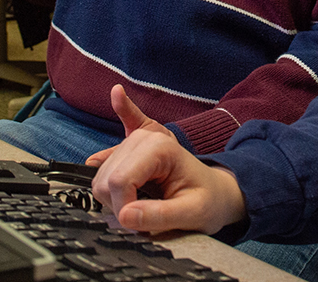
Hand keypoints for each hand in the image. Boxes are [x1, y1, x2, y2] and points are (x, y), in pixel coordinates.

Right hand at [86, 85, 246, 234]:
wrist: (216, 192)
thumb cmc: (208, 201)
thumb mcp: (192, 214)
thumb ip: (159, 216)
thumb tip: (125, 215)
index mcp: (160, 150)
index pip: (120, 180)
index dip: (124, 209)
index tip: (139, 223)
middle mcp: (145, 139)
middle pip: (106, 179)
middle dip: (119, 205)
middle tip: (143, 216)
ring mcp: (135, 142)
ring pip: (101, 177)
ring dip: (115, 198)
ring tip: (143, 205)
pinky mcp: (131, 148)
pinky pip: (114, 135)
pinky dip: (118, 120)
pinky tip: (118, 94)